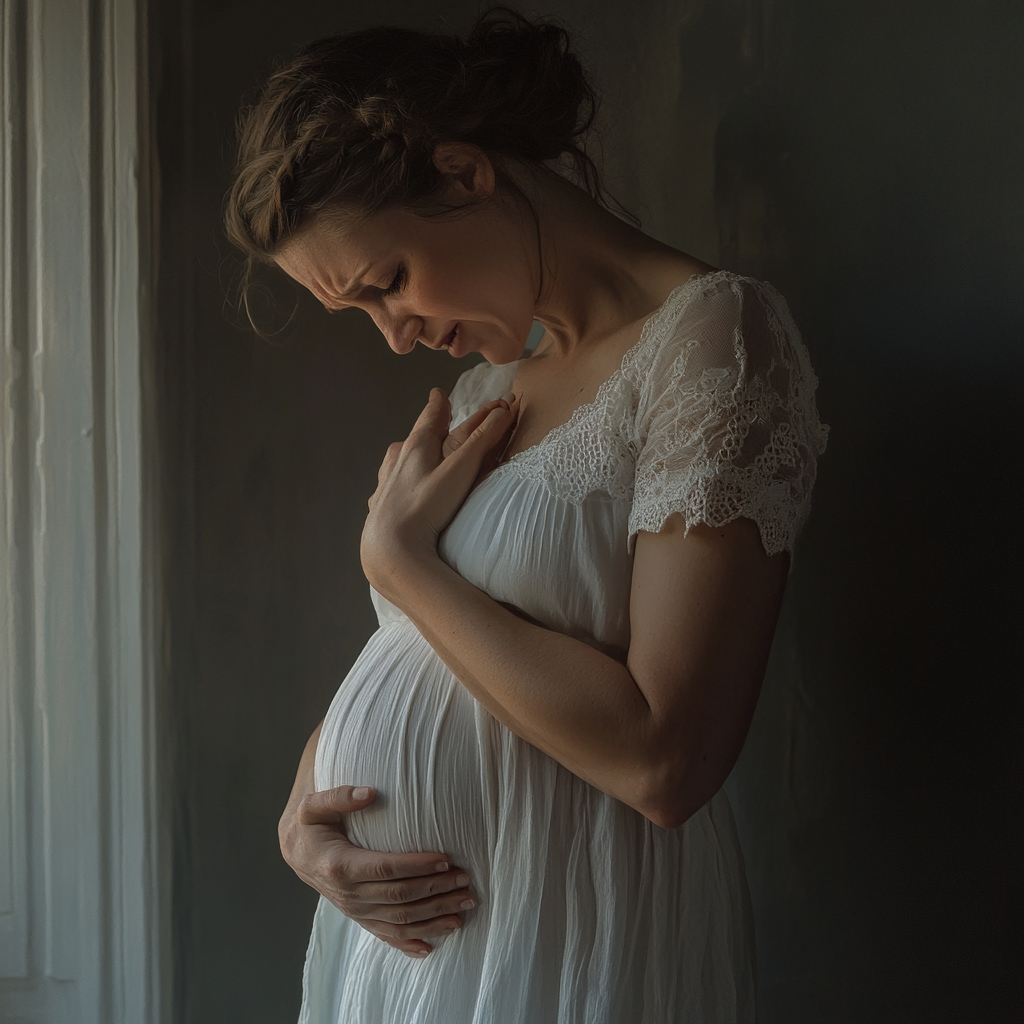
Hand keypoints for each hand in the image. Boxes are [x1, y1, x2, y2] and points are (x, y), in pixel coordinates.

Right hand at [280, 784, 476, 957]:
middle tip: (466, 880)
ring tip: (464, 908)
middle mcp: (348, 894)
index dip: (418, 866)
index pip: (386, 869)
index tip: (446, 859)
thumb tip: (369, 792)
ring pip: (399, 920)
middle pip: (399, 897)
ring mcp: (354, 910)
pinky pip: (386, 934)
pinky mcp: (359, 917)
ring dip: (434, 917)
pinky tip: (431, 946)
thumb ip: (339, 796)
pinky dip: (409, 942)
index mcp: (339, 866)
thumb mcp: (314, 805)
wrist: (296, 851)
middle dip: (436, 890)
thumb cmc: (310, 824)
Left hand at [361, 389, 518, 600]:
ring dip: (411, 454)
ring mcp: (385, 482)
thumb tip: (503, 409)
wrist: (389, 550)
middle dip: (430, 430)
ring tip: (416, 455)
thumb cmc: (425, 508)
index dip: (440, 404)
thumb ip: (482, 440)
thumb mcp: (460, 471)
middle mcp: (396, 458)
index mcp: (416, 444)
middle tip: (437, 422)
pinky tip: (397, 490)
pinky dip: (399, 481)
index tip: (439, 394)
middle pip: (416, 437)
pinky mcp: (380, 506)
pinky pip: (391, 485)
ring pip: (400, 460)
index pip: (431, 415)